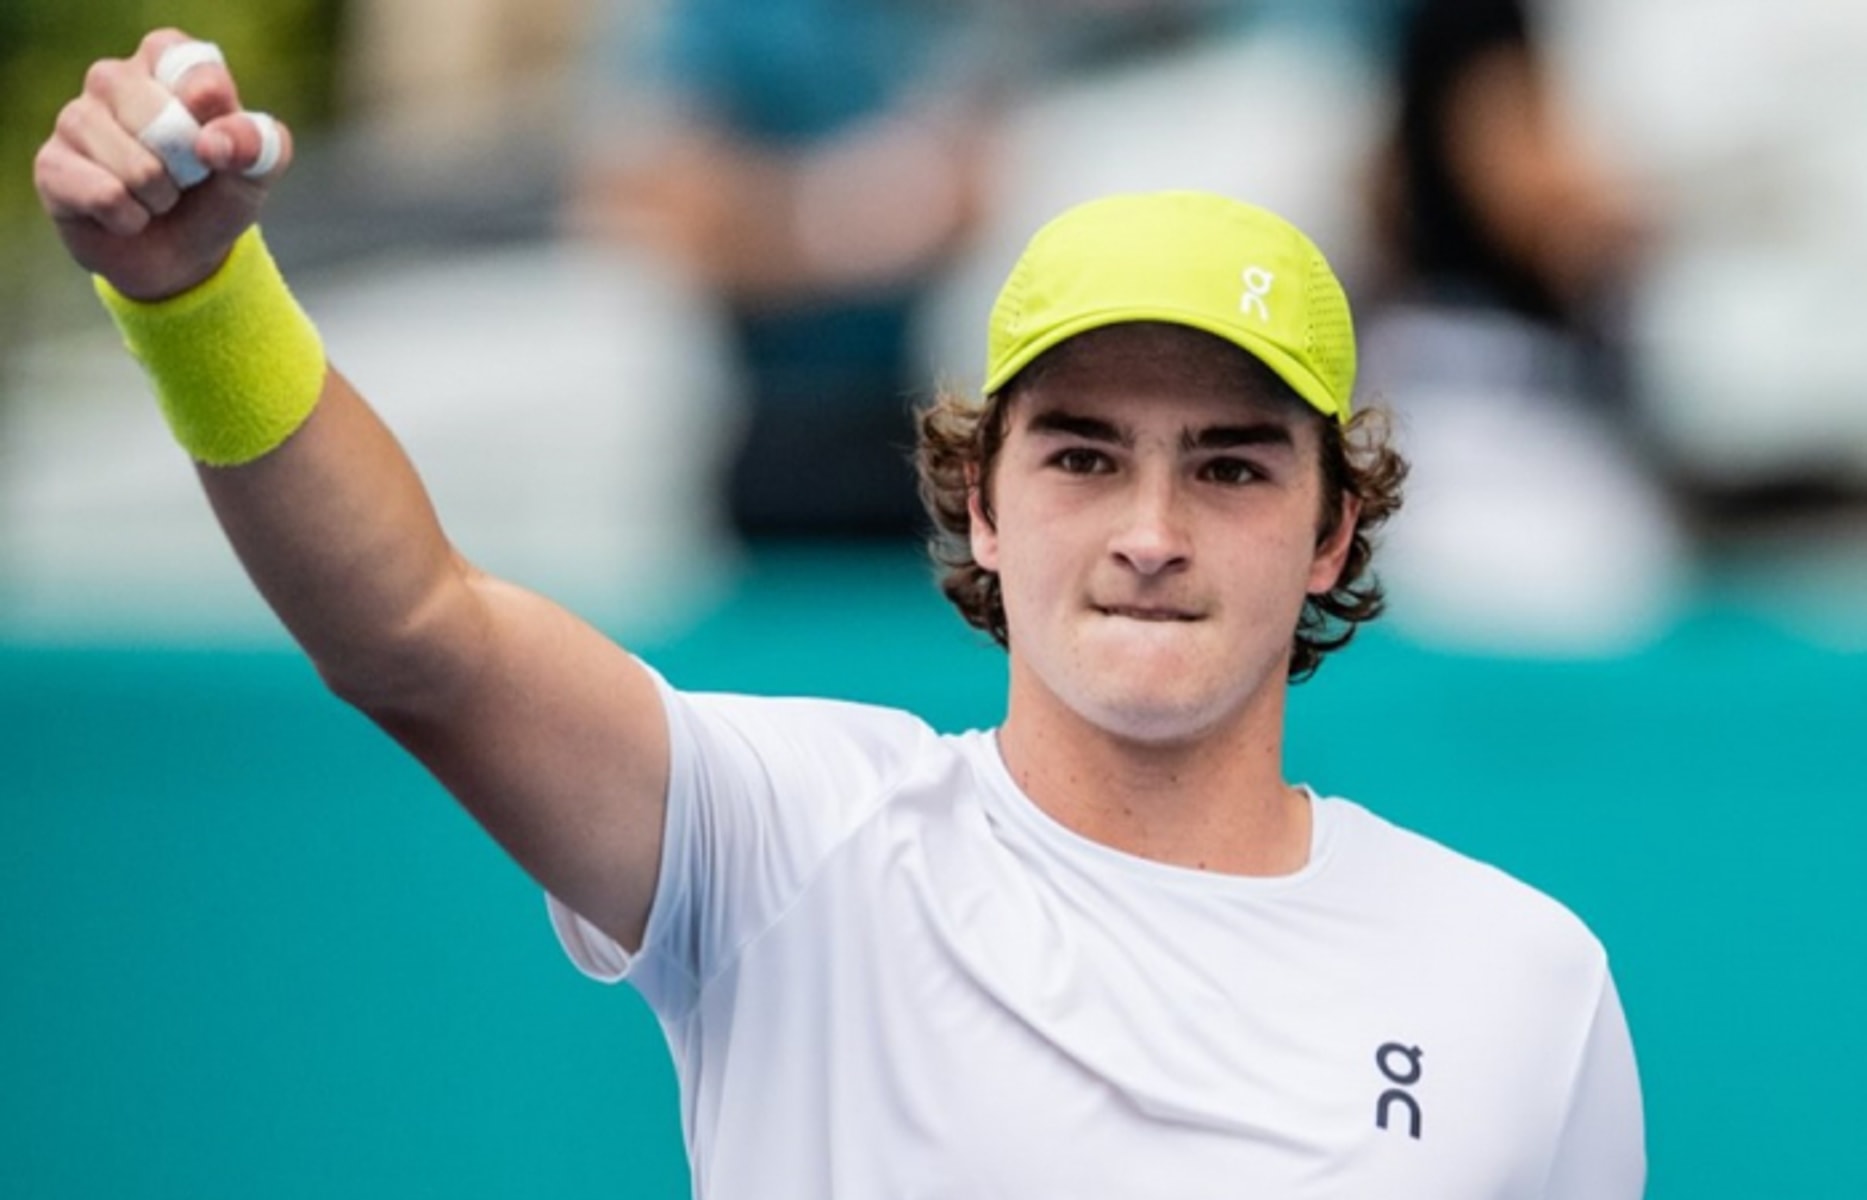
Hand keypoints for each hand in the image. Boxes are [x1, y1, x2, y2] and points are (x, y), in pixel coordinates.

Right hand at [33, 28, 294, 300]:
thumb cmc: (215, 195)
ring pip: (137, 167)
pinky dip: (131, 219)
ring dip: (160, 198)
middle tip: (185, 177)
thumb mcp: (255, 171)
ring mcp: (74, 118)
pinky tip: (125, 214)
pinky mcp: (51, 164)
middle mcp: (113, 78)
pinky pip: (106, 196)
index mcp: (165, 62)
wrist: (179, 256)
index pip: (192, 65)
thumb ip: (257, 144)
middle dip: (190, 169)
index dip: (213, 109)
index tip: (218, 139)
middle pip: (163, 122)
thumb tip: (214, 143)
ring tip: (155, 197)